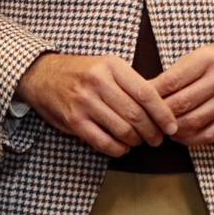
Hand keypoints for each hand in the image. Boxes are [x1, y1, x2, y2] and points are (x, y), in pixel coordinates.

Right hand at [16, 53, 177, 156]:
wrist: (41, 75)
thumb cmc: (80, 73)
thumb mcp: (105, 66)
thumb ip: (129, 83)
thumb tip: (162, 108)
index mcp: (111, 65)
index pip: (146, 92)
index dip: (163, 114)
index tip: (172, 127)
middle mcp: (98, 82)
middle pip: (136, 115)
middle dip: (152, 132)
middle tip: (157, 139)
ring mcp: (84, 102)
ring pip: (123, 130)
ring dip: (135, 141)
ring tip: (138, 141)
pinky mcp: (74, 120)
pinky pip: (104, 142)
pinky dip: (118, 149)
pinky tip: (121, 146)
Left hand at [150, 37, 213, 146]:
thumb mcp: (199, 54)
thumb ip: (176, 72)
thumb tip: (147, 91)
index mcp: (207, 60)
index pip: (171, 81)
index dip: (151, 94)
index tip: (138, 99)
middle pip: (181, 103)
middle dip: (158, 114)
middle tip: (144, 118)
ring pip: (193, 122)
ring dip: (171, 129)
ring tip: (159, 127)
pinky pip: (209, 135)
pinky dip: (189, 139)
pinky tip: (178, 136)